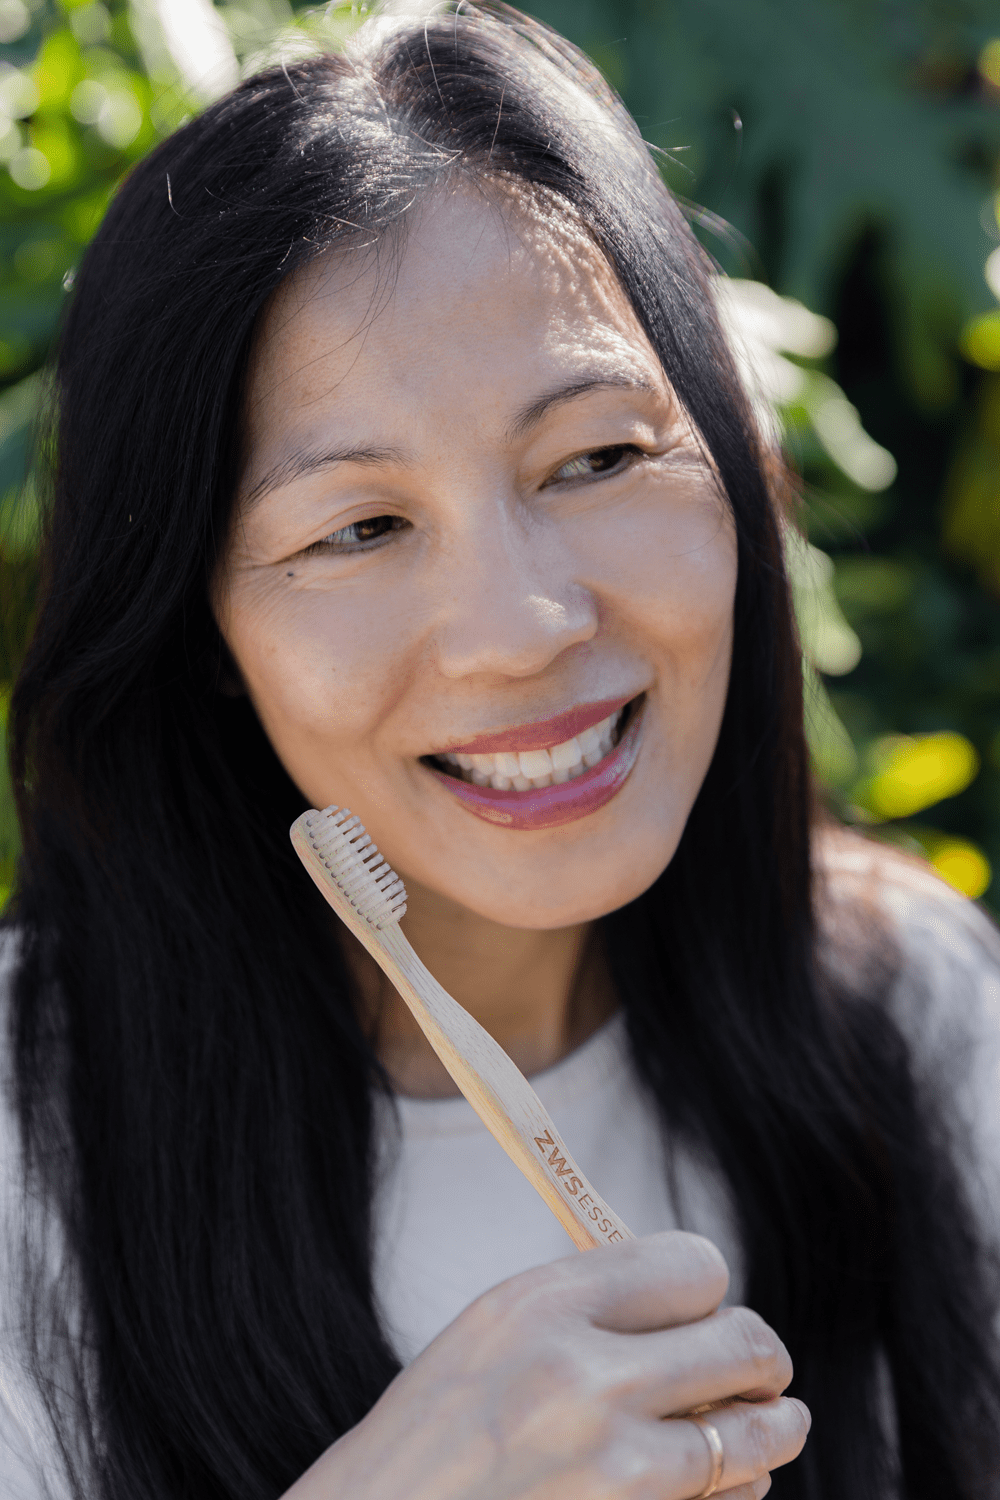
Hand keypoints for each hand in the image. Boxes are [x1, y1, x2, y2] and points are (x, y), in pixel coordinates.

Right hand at [282, 1231, 809, 1499]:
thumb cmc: (435, 1433)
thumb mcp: (494, 1330)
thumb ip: (590, 1302)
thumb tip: (698, 1295)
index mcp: (544, 1307)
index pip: (696, 1265)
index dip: (708, 1290)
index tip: (705, 1310)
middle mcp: (584, 1381)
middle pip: (746, 1344)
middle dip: (760, 1358)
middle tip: (757, 1369)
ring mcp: (615, 1473)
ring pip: (757, 1434)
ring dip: (768, 1429)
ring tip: (767, 1425)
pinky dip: (734, 1493)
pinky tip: (709, 1486)